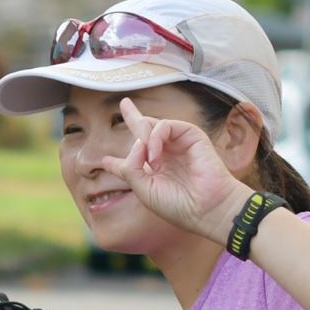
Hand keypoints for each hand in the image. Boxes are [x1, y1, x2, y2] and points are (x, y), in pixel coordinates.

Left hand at [89, 97, 256, 243]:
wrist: (205, 207)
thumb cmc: (176, 204)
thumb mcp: (143, 189)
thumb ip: (130, 168)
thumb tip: (134, 145)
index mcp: (152, 170)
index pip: (133, 158)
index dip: (116, 159)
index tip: (104, 161)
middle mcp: (164, 154)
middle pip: (144, 128)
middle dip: (133, 116)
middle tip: (124, 102)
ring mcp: (177, 144)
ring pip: (151, 125)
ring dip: (144, 141)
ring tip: (150, 162)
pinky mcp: (191, 135)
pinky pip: (164, 126)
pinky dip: (154, 138)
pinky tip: (154, 157)